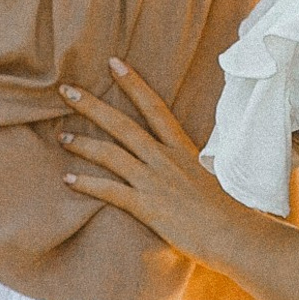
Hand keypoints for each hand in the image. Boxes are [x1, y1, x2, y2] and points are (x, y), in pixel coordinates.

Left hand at [57, 60, 248, 265]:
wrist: (236, 236)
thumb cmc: (229, 213)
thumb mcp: (211, 180)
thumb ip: (193, 169)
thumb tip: (188, 169)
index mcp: (183, 150)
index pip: (155, 108)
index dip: (133, 84)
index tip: (114, 64)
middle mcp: (166, 160)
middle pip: (123, 125)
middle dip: (92, 105)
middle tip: (66, 90)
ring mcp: (155, 182)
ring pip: (111, 154)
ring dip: (83, 144)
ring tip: (62, 137)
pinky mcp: (148, 207)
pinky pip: (110, 191)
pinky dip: (86, 184)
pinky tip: (68, 179)